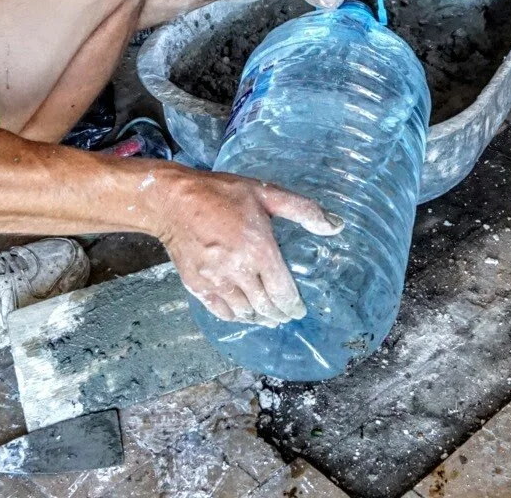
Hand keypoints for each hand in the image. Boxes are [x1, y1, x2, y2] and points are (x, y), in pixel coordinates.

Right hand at [152, 166, 342, 324]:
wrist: (174, 201)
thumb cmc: (221, 194)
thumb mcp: (266, 193)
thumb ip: (303, 210)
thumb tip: (336, 226)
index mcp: (258, 250)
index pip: (283, 293)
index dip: (294, 307)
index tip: (300, 310)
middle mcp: (238, 271)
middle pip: (266, 307)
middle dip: (280, 314)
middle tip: (287, 314)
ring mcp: (215, 281)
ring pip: (245, 312)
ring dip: (260, 317)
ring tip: (269, 315)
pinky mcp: (197, 286)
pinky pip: (222, 312)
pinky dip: (237, 316)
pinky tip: (244, 312)